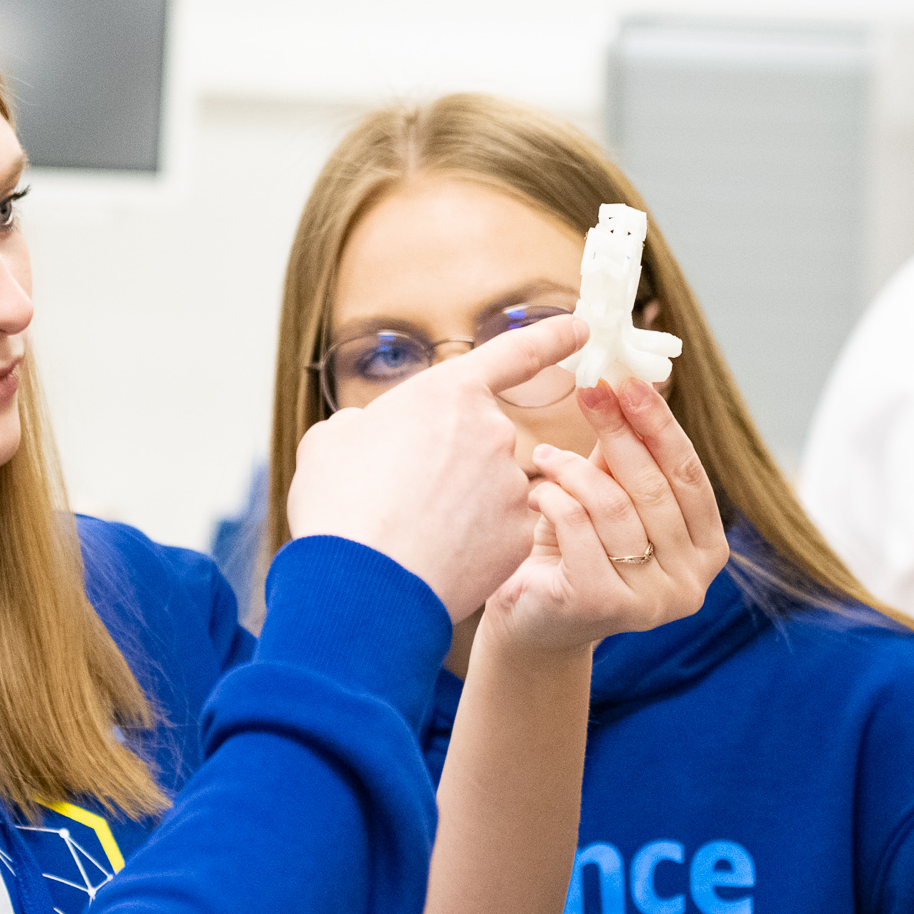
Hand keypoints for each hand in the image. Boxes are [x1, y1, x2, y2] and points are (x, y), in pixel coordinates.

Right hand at [288, 314, 587, 619]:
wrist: (362, 585)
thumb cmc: (340, 504)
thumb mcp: (333, 439)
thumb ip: (367, 424)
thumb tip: (371, 434)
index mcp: (451, 394)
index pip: (515, 353)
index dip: (552, 336)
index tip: (581, 328)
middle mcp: (494, 433)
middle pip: (479, 439)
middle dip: (448, 461)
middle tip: (400, 493)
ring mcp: (511, 487)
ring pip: (487, 489)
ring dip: (457, 505)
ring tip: (409, 532)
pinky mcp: (518, 538)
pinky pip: (495, 532)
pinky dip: (469, 543)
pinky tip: (433, 557)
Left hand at [486, 378, 731, 653]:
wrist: (531, 618)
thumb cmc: (573, 549)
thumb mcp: (610, 496)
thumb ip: (628, 453)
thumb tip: (633, 379)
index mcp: (707, 550)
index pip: (689, 474)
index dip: (659, 424)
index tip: (629, 380)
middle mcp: (691, 582)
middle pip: (655, 486)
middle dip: (618, 432)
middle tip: (588, 391)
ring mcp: (652, 601)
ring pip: (614, 505)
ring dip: (572, 469)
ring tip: (543, 456)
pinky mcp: (605, 606)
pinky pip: (578, 527)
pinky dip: (552, 499)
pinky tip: (534, 495)